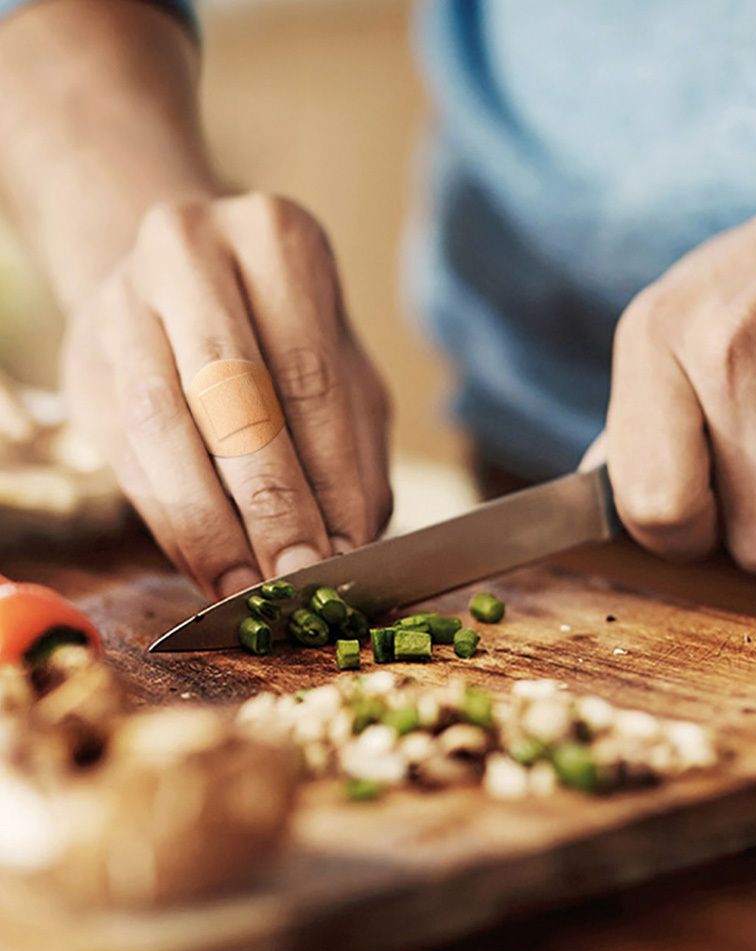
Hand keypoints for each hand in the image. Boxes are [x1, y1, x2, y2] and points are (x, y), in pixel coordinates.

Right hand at [63, 193, 391, 596]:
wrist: (177, 279)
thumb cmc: (285, 336)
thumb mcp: (343, 371)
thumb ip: (355, 450)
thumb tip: (353, 541)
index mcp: (275, 242)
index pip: (309, 378)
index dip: (327, 475)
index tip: (345, 552)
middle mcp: (190, 255)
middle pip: (232, 397)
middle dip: (270, 504)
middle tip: (297, 577)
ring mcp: (123, 303)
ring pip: (164, 429)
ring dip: (209, 525)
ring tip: (249, 587)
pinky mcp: (83, 361)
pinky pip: (125, 454)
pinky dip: (170, 521)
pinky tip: (206, 566)